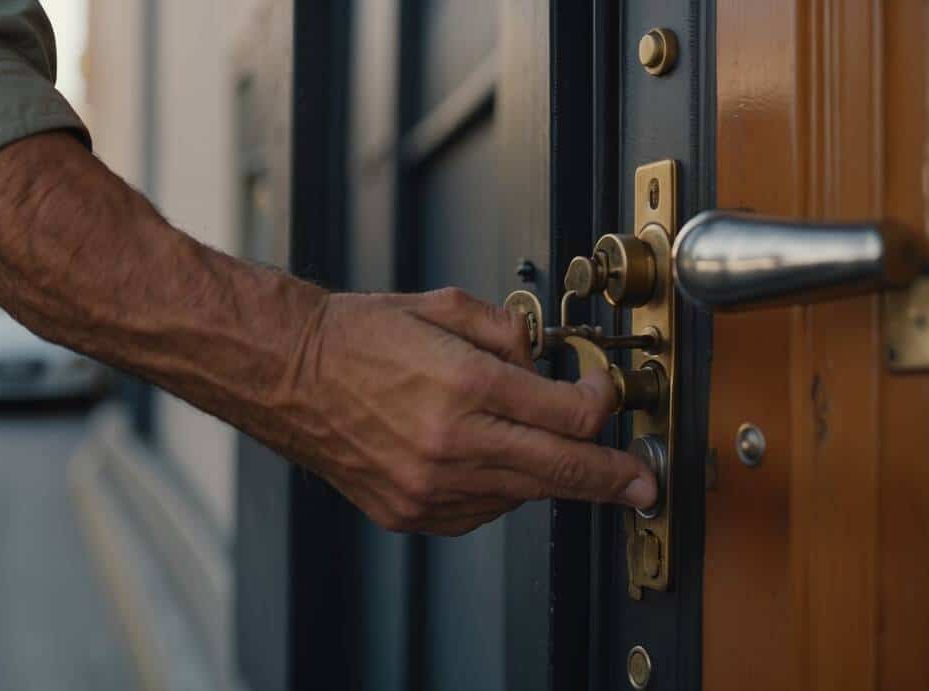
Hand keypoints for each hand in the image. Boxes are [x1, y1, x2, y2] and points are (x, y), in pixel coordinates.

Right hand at [275, 288, 656, 535]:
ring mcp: (429, 486)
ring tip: (525, 442)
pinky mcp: (409, 512)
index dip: (601, 407)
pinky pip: (479, 512)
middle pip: (563, 471)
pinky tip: (480, 459)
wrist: (287, 373)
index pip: (569, 415)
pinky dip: (495, 489)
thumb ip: (508, 333)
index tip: (602, 398)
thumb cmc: (355, 336)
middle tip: (642, 484)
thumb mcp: (442, 307)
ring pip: (522, 495)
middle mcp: (451, 443)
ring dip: (541, 473)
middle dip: (614, 477)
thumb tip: (546, 365)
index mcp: (464, 385)